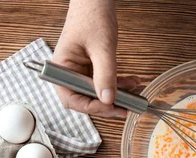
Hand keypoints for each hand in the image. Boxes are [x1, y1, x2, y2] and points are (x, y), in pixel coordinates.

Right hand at [53, 0, 138, 117]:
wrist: (96, 0)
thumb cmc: (92, 16)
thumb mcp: (102, 48)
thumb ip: (105, 75)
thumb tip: (108, 100)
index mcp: (61, 67)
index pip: (71, 98)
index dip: (90, 107)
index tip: (110, 107)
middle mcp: (69, 71)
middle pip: (84, 99)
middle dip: (106, 105)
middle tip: (126, 108)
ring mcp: (81, 70)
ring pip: (97, 93)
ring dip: (116, 96)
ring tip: (134, 96)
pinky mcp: (92, 67)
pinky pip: (104, 82)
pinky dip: (118, 85)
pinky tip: (132, 82)